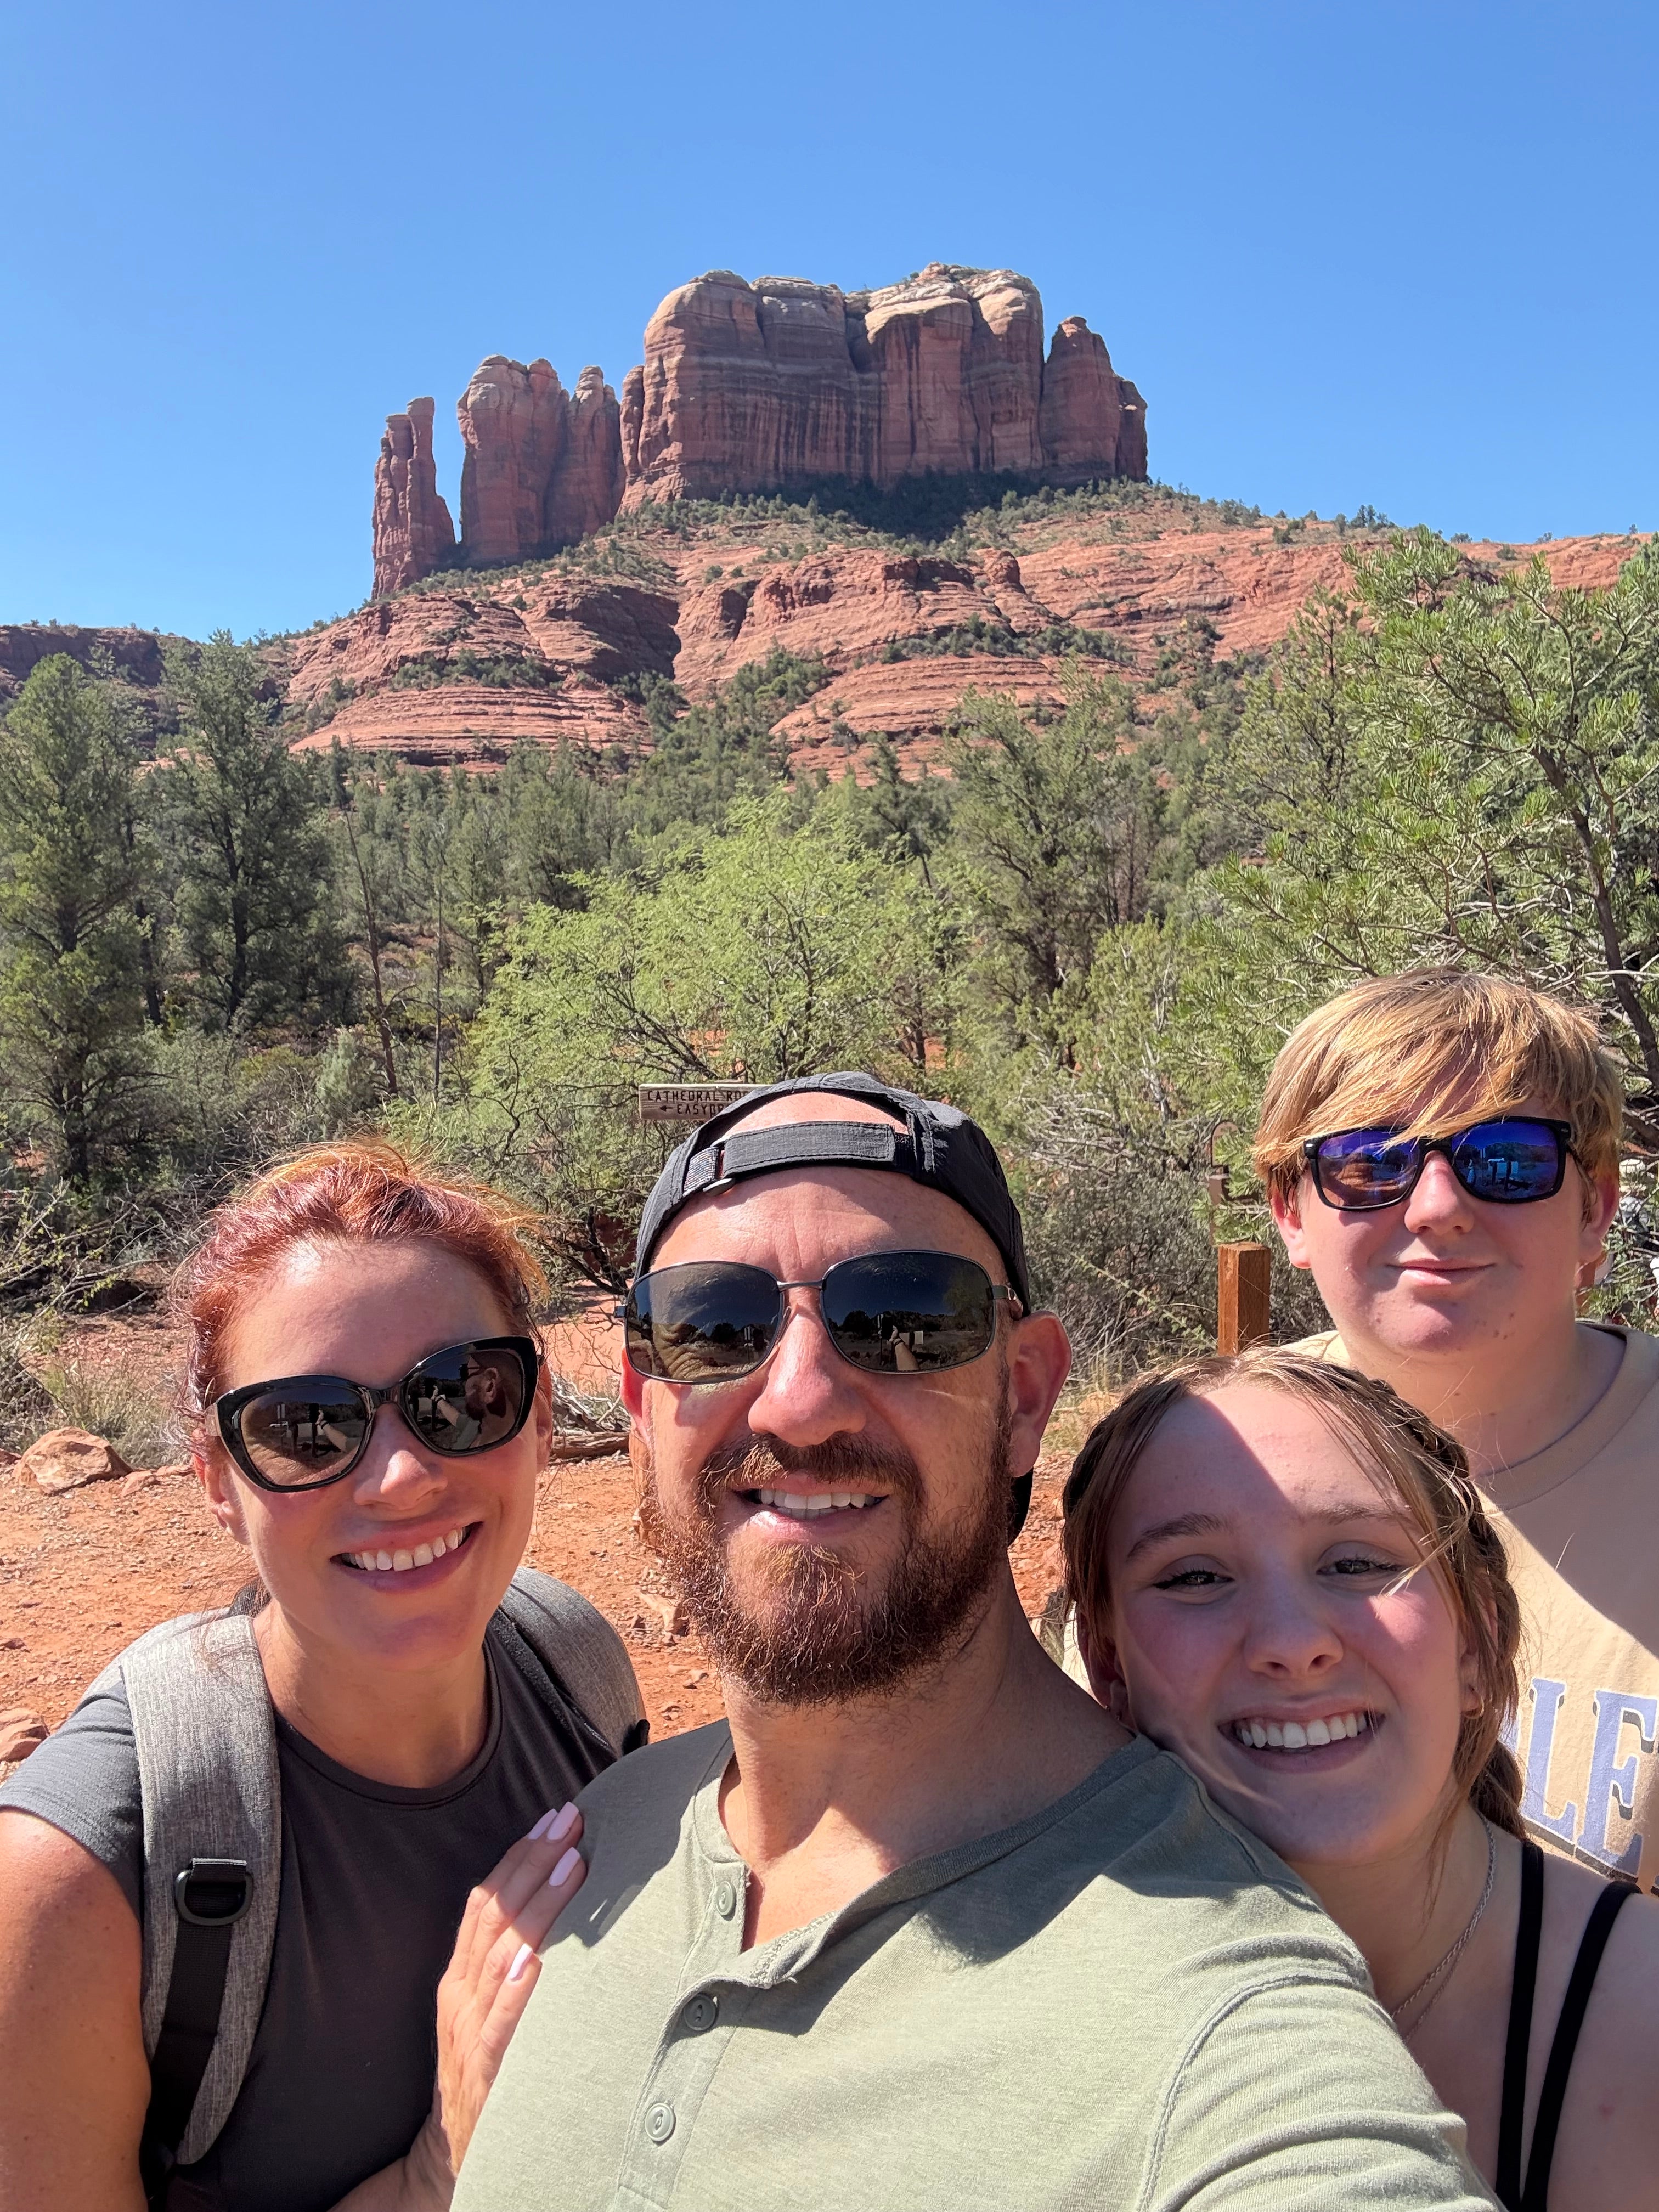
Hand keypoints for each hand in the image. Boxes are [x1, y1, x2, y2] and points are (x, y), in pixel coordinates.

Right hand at [421, 1802, 588, 2186]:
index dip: (517, 1857)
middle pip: (496, 1916)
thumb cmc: (483, 2071)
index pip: (486, 1903)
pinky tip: (537, 1959)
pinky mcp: (487, 2069)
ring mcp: (470, 2032)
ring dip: (538, 1907)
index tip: (551, 1818)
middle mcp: (460, 1996)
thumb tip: (556, 1903)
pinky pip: (502, 2025)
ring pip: (504, 1955)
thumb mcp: (487, 2010)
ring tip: (571, 1865)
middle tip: (570, 1820)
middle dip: (533, 1862)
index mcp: (460, 1978)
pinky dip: (518, 1990)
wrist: (450, 2156)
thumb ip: (509, 1964)